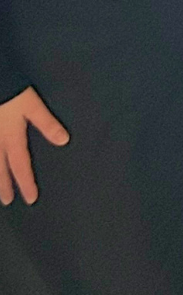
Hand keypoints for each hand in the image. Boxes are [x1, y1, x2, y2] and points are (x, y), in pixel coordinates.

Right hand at [0, 87, 69, 205]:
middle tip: (7, 202)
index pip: (21, 166)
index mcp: (11, 138)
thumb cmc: (10, 93)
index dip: (26, 183)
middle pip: (0, 169)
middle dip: (3, 186)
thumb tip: (64, 141)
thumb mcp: (32, 106)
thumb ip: (47, 124)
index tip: (31, 199)